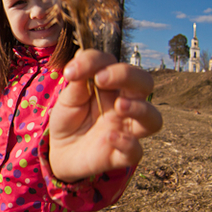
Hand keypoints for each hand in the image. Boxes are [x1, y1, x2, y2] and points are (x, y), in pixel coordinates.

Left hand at [48, 49, 162, 181]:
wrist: (58, 149)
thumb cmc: (68, 118)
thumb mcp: (68, 97)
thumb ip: (77, 80)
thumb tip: (81, 56)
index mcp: (113, 86)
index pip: (116, 65)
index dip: (97, 62)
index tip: (72, 71)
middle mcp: (126, 105)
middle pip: (145, 83)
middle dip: (128, 75)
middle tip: (101, 79)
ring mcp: (127, 130)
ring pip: (153, 119)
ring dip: (140, 109)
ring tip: (119, 106)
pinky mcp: (121, 155)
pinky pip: (136, 151)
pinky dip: (127, 143)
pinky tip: (110, 137)